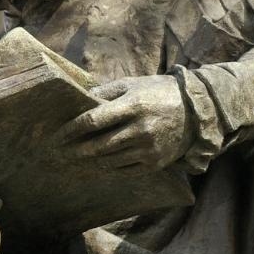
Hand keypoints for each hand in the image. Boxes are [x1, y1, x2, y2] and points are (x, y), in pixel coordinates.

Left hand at [59, 75, 192, 168]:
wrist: (196, 112)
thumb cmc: (158, 92)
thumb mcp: (133, 84)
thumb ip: (105, 91)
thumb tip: (79, 99)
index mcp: (133, 105)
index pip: (93, 121)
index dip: (71, 130)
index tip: (56, 136)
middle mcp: (140, 129)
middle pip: (98, 145)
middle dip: (75, 150)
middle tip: (59, 153)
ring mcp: (148, 149)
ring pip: (109, 160)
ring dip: (89, 161)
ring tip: (74, 159)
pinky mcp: (155, 163)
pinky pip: (124, 170)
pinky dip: (108, 168)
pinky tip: (96, 165)